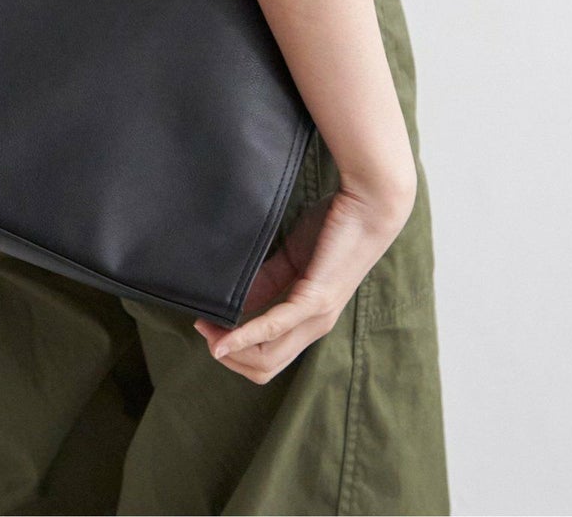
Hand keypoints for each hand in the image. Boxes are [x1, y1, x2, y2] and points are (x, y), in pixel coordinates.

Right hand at [194, 178, 414, 384]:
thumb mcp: (292, 257)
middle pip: (264, 365)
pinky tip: (223, 336)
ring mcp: (317, 316)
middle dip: (228, 355)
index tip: (208, 326)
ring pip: (267, 356)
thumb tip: (236, 297)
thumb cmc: (334, 227)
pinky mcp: (316, 299)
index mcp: (310, 318)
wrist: (368, 206)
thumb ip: (267, 280)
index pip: (268, 355)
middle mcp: (315, 326)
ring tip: (206, 329)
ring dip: (231, 348)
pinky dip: (245, 335)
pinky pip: (274, 326)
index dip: (235, 349)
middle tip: (203, 329)